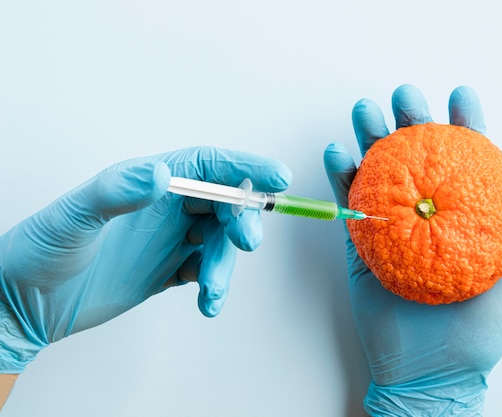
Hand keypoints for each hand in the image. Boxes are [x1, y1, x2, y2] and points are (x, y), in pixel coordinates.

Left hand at [0, 147, 290, 372]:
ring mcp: (167, 240)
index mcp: (146, 183)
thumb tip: (165, 175)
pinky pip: (204, 272)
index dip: (244, 166)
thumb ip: (118, 191)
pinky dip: (213, 286)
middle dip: (241, 220)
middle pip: (222, 204)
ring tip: (212, 290)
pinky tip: (207, 303)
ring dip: (224, 266)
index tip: (277, 176)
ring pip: (217, 243)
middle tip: (246, 241)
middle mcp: (163, 208)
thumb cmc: (38, 252)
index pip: (206, 166)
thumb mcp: (73, 218)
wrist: (23, 305)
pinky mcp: (167, 271)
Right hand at [324, 85, 501, 415]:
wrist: (428, 373)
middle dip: (410, 120)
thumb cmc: (480, 333)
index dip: (465, 125)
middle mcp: (426, 214)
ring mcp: (390, 228)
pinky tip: (337, 152)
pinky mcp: (360, 246)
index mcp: (463, 217)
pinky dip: (339, 177)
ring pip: (377, 172)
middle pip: (416, 157)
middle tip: (405, 96)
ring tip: (365, 111)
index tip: (460, 96)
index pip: (465, 161)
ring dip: (369, 138)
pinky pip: (346, 206)